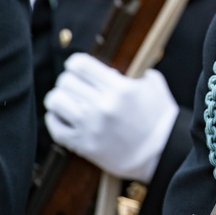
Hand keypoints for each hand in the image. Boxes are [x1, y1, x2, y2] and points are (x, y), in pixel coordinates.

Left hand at [44, 53, 178, 181]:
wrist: (160, 152)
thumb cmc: (159, 117)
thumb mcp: (153, 84)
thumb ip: (133, 72)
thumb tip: (111, 70)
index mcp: (120, 88)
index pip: (81, 65)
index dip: (75, 63)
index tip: (76, 66)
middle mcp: (103, 105)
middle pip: (66, 81)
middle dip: (68, 79)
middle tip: (74, 84)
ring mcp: (91, 126)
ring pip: (56, 102)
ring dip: (59, 98)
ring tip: (66, 99)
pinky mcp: (84, 145)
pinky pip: (55, 128)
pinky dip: (54, 119)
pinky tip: (62, 116)